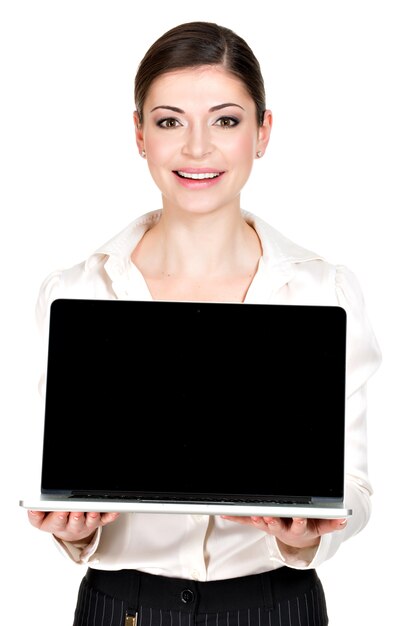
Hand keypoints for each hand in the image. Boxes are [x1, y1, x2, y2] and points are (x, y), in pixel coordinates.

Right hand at [27, 510, 119, 543]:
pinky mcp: (98, 522)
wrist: (69, 530)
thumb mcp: (42, 517)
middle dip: (74, 516)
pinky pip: (106, 519)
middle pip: (72, 523)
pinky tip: (114, 510)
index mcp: (53, 524)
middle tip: (75, 510)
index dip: (55, 517)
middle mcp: (70, 526)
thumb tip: (32, 507)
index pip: (51, 523)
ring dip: (91, 516)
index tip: (59, 512)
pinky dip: (110, 515)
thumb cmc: (56, 518)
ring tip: (92, 509)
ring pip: (89, 522)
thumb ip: (37, 511)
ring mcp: (85, 524)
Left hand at [221, 515, 346, 549]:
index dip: (299, 521)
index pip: (300, 525)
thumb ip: (332, 523)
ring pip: (261, 522)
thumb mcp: (321, 525)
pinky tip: (222, 512)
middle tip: (269, 514)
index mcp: (299, 527)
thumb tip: (344, 520)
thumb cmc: (308, 524)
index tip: (300, 516)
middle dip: (273, 519)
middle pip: (277, 524)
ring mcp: (270, 525)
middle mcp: (283, 527)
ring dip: (254, 517)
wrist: (297, 535)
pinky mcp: (259, 522)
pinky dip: (235, 516)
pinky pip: (245, 520)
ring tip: (250, 512)